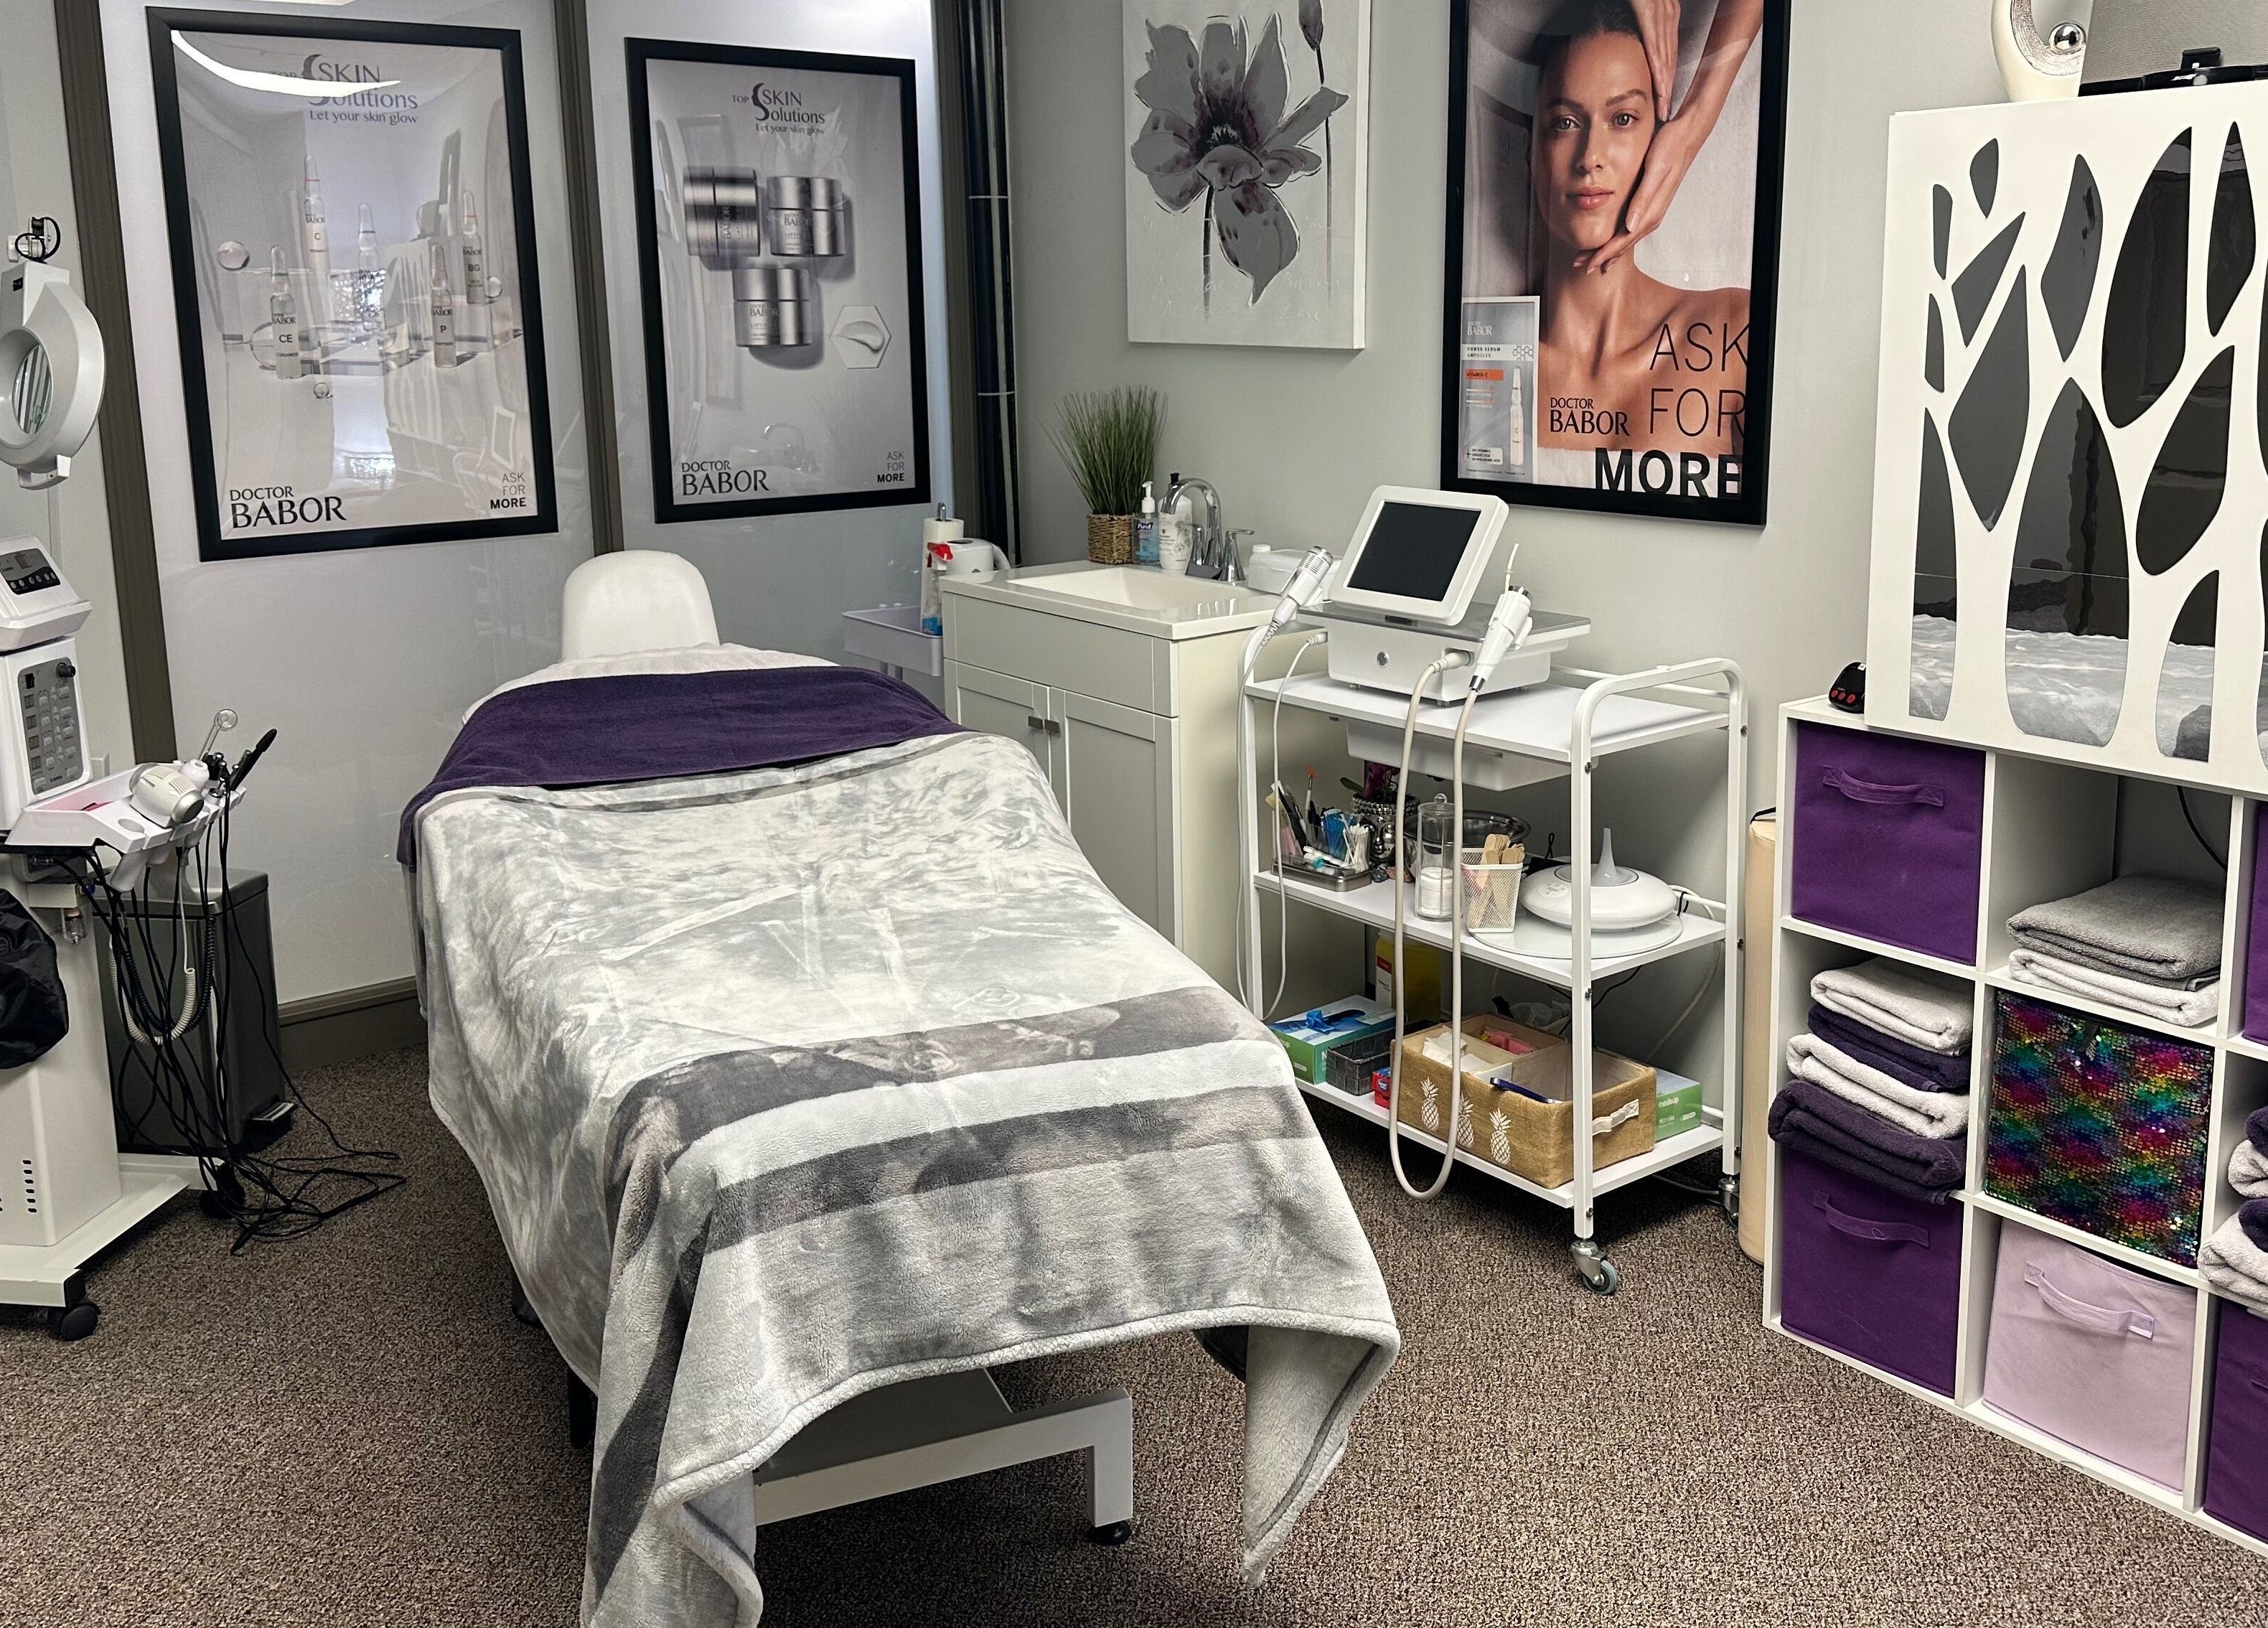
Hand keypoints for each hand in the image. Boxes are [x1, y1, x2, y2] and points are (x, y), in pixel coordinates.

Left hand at [1573, 108, 1707, 274]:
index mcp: (1650, 211)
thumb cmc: (1669, 148)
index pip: (1622, 240)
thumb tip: (1629, 227)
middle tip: (1580, 265)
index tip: (1588, 265)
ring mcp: (1652, 212)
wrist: (1686, 135)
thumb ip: (1642, 199)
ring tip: (1593, 260)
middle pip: (1623, 244)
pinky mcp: (1651, 205)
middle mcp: (1652, 216)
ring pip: (1627, 239)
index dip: (1604, 254)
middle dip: (1602, 257)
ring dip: (1610, 251)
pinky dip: (1619, 239)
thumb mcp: (1654, 171)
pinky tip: (1613, 242)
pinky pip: (1632, 230)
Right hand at [1628, 0, 1680, 121]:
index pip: (1667, 50)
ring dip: (1665, 84)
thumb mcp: (1636, 5)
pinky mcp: (1649, 10)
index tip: (1663, 98)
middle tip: (1665, 112)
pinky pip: (1655, 43)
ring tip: (1663, 107)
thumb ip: (1639, 23)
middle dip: (1668, 86)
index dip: (1666, 76)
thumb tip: (1630, 41)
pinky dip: (1659, 67)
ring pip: (1665, 54)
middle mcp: (1666, 11)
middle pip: (1669, 57)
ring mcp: (1659, 10)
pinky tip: (1661, 84)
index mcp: (1664, 11)